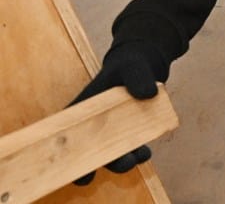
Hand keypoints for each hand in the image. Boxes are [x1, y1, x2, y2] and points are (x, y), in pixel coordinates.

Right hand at [69, 41, 168, 184]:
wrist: (145, 65)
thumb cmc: (129, 65)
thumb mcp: (132, 66)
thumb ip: (137, 77)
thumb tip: (147, 94)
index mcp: (82, 112)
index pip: (67, 138)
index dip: (66, 158)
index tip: (74, 170)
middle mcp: (94, 127)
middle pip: (89, 153)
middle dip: (96, 166)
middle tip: (106, 167)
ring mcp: (112, 132)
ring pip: (111, 156)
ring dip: (121, 162)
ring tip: (135, 158)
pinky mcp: (130, 133)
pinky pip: (132, 149)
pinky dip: (138, 154)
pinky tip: (145, 152)